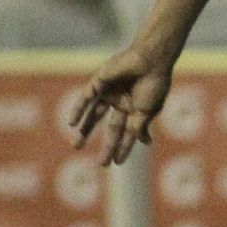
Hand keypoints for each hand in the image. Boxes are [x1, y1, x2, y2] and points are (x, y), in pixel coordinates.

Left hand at [70, 46, 173, 164]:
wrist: (150, 61)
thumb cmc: (154, 85)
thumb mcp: (148, 111)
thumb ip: (141, 127)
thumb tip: (145, 143)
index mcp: (135, 109)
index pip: (127, 132)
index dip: (122, 147)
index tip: (117, 162)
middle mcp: (120, 102)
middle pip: (110, 127)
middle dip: (106, 145)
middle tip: (101, 164)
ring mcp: (108, 93)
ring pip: (94, 115)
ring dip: (85, 130)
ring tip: (76, 146)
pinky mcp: (99, 83)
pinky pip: (85, 98)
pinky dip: (78, 110)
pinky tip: (72, 124)